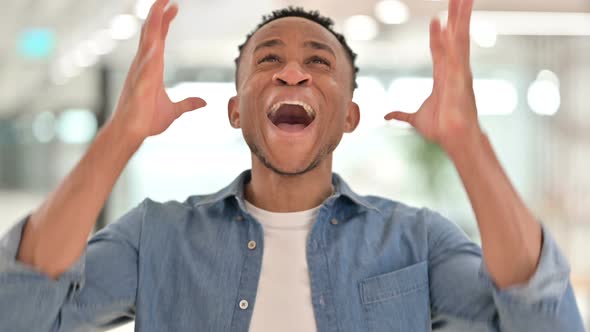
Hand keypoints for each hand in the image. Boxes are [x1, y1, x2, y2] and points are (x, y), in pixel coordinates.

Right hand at [111, 0, 205, 142]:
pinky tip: (157, 43)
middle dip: (158, 13)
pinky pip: (146, 66)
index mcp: (152, 68)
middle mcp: (144, 65)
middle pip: (151, 33)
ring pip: (147, 42)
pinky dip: (151, 54)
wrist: (132, 133)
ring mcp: (140, 72)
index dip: (165, 22)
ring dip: (153, 24)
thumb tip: (203, 102)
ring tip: (160, 6)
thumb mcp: (174, 110)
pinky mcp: (140, 85)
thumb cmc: (147, 121)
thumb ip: (188, 104)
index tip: (173, 6)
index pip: (159, 39)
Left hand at [385, 0, 480, 154]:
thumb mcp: (415, 119)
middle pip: (454, 36)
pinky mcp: (460, 76)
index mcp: (444, 77)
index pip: (439, 50)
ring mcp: (459, 71)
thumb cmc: (441, 130)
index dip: (437, 35)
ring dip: (461, 16)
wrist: (454, 139)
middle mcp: (454, 70)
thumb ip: (401, 115)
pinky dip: (454, 36)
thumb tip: (387, 116)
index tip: (436, 20)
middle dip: (456, 16)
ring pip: (459, 37)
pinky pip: (457, 51)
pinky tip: (450, 22)